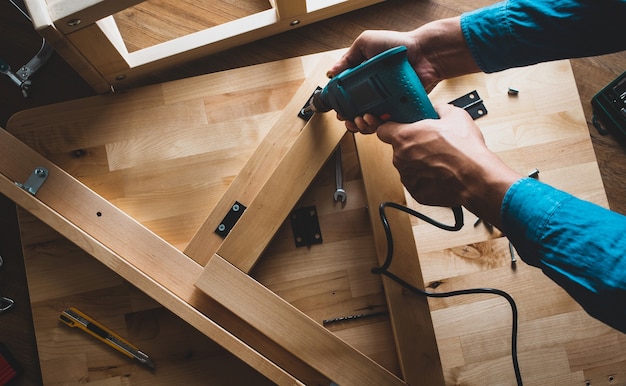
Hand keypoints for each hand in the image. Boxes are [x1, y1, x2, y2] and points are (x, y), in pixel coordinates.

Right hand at [329, 17, 480, 133]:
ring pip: (372, 124)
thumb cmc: (397, 45)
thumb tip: (331, 72)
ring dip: (363, 126)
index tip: (340, 112)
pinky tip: (376, 120)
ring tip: (363, 119)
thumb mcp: (366, 43)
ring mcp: (387, 103)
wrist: (423, 53)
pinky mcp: (400, 110)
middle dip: (351, 122)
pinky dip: (380, 126)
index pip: (349, 100)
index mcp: (364, 81)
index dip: (342, 109)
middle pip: (358, 116)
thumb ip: (348, 57)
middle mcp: (375, 94)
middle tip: (350, 119)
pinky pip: (389, 124)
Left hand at [376, 104, 521, 227]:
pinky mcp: (415, 191)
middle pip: (399, 148)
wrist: (475, 179)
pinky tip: (441, 172)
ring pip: (408, 166)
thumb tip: (437, 110)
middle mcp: (400, 157)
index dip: (390, 127)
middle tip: (431, 143)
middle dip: (413, 145)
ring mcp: (407, 176)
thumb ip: (438, 109)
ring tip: (441, 159)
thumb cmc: (464, 150)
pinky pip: (417, 181)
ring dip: (419, 162)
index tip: (396, 127)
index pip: (382, 129)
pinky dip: (426, 178)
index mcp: (404, 136)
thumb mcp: (455, 115)